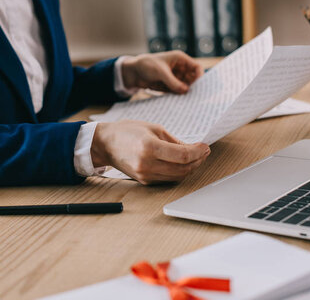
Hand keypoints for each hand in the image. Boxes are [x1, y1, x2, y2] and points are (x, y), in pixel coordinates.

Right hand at [91, 120, 209, 184]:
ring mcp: (145, 175)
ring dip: (191, 167)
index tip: (205, 146)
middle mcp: (147, 164)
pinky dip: (179, 172)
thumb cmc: (126, 132)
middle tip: (204, 151)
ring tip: (196, 157)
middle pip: (183, 168)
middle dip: (198, 160)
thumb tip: (192, 149)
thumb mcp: (153, 128)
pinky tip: (183, 163)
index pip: (182, 155)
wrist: (104, 145)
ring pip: (177, 176)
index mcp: (149, 147)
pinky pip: (168, 179)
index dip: (198, 151)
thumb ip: (174, 140)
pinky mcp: (144, 181)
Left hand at [121, 51, 203, 93]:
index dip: (200, 76)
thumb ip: (173, 82)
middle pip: (193, 78)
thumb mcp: (161, 73)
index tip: (200, 87)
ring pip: (186, 86)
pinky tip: (180, 102)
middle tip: (195, 97)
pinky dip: (179, 96)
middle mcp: (180, 68)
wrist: (133, 72)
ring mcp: (175, 77)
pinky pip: (178, 91)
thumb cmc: (147, 65)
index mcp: (180, 59)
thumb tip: (186, 91)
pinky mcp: (170, 85)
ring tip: (187, 101)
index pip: (196, 67)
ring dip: (186, 93)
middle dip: (194, 87)